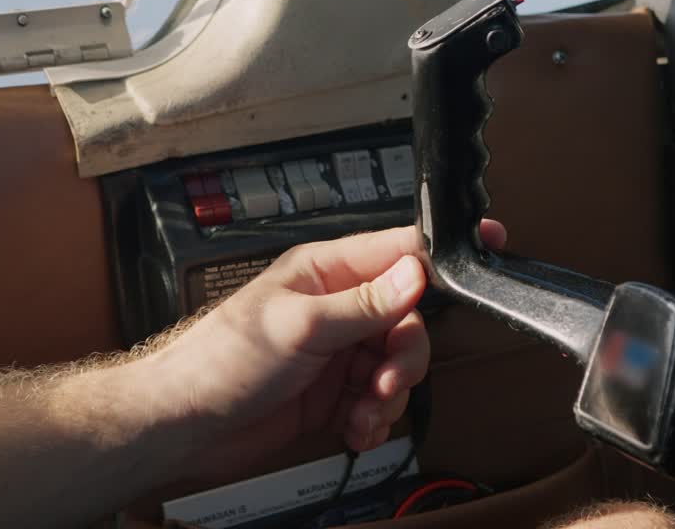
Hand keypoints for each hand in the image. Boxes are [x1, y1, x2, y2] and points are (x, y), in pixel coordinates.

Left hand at [138, 221, 506, 478]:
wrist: (182, 426)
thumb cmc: (219, 359)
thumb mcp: (299, 326)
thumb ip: (365, 302)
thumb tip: (418, 271)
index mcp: (329, 271)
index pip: (401, 249)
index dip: (444, 252)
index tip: (493, 244)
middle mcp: (339, 307)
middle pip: (410, 319)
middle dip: (406, 357)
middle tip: (386, 382)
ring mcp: (338, 351)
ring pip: (398, 366)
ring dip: (389, 397)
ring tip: (361, 414)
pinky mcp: (334, 392)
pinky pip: (379, 402)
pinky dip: (374, 420)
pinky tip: (353, 430)